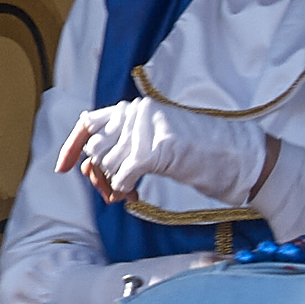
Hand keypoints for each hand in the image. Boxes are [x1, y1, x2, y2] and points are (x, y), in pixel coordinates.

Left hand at [56, 98, 274, 206]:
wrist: (241, 158)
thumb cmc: (203, 155)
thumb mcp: (157, 144)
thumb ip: (126, 148)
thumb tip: (90, 169)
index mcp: (137, 109)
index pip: (89, 122)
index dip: (73, 146)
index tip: (63, 168)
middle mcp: (138, 112)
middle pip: (95, 148)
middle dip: (99, 174)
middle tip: (114, 192)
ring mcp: (147, 128)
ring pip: (106, 164)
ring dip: (113, 184)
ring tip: (129, 192)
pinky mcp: (156, 148)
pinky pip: (121, 174)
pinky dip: (123, 188)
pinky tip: (133, 193)